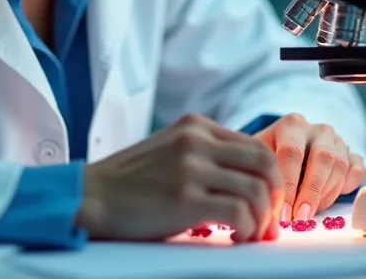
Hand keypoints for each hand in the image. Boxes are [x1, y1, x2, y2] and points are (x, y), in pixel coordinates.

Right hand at [77, 113, 282, 242]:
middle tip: (269, 222)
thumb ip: (204, 153)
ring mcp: (191, 168)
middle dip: (275, 197)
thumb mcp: (169, 150)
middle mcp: (197, 141)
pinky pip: (239, 213)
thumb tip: (247, 179)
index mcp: (196, 126)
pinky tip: (234, 238)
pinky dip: (246, 230)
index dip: (270, 179)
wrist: (89, 197)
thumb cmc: (129, 183)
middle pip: (266, 164)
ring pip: (257, 190)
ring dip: (262, 219)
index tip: (267, 203)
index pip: (256, 146)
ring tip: (250, 235)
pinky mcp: (186, 198)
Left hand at [253, 114, 364, 223]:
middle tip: (300, 219)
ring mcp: (338, 141)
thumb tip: (268, 211)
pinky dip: (345, 189)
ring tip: (308, 214)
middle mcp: (318, 129)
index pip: (292, 153)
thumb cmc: (269, 156)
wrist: (288, 146)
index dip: (288, 185)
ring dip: (325, 195)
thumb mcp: (259, 159)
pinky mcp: (353, 155)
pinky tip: (327, 200)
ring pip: (340, 167)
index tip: (282, 213)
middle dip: (311, 194)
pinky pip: (356, 173)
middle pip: (322, 159)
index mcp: (292, 124)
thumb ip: (263, 175)